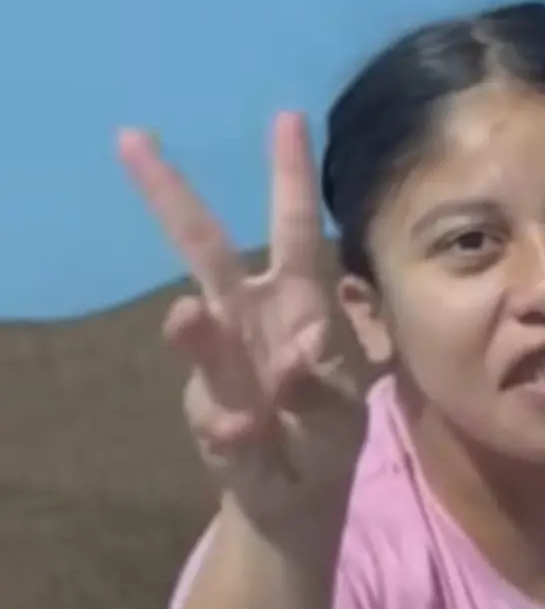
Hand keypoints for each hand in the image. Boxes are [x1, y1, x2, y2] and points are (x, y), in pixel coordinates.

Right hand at [118, 113, 367, 536]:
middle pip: (207, 248)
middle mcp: (253, 315)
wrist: (298, 490)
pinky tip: (249, 437)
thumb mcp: (347, 409)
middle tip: (132, 139)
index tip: (285, 117)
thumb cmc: (330, 429)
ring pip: (192, 324)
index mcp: (302, 300)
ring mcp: (221, 357)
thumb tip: (291, 364)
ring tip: (188, 321)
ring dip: (194, 330)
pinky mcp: (203, 405)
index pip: (295, 228)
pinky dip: (234, 428)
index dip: (291, 176)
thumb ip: (322, 387)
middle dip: (172, 196)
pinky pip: (214, 412)